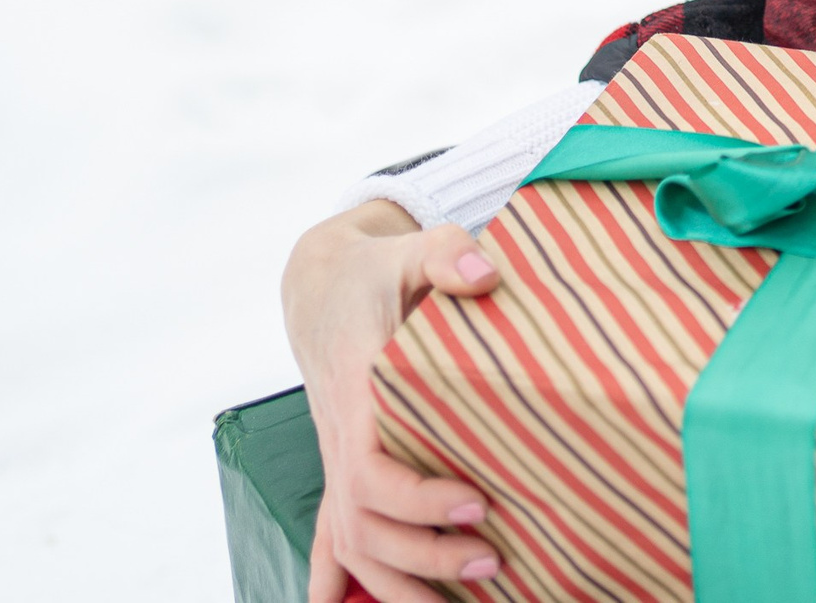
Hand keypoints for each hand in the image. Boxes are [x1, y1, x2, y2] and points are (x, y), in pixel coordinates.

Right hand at [282, 202, 503, 602]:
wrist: (323, 282)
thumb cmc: (377, 269)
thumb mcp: (411, 248)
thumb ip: (447, 253)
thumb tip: (485, 273)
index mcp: (359, 389)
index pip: (370, 467)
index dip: (417, 497)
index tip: (478, 502)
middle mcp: (342, 432)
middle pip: (363, 520)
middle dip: (420, 553)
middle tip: (491, 561)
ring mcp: (339, 454)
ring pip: (348, 540)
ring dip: (395, 581)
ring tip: (462, 600)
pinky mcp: (346, 463)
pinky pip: (335, 534)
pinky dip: (342, 582)